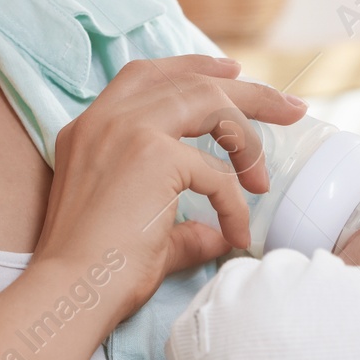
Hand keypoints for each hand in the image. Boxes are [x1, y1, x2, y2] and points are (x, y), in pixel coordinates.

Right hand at [34, 54, 306, 325]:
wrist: (70, 291)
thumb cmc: (98, 273)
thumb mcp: (145, 233)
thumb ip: (184, 226)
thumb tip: (221, 234)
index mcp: (92, 128)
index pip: (148, 76)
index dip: (194, 69)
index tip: (233, 74)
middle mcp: (105, 119)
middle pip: (189, 80)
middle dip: (246, 91)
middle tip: (289, 108)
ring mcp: (127, 129)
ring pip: (208, 100)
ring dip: (250, 131)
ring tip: (265, 174)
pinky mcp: (152, 154)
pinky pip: (216, 173)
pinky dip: (234, 204)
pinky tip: (235, 233)